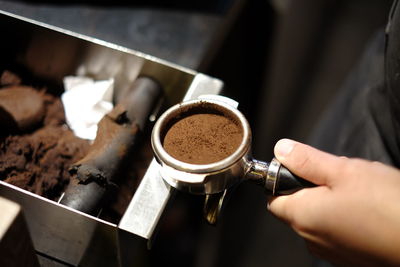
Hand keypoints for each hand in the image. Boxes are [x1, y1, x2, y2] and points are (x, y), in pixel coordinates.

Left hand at [268, 139, 399, 265]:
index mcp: (302, 216)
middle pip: (296, 208)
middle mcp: (311, 239)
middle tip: (337, 177)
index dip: (281, 180)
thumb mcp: (343, 171)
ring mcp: (331, 252)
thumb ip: (307, 160)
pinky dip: (344, 220)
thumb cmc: (387, 206)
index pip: (273, 198)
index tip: (298, 168)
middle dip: (310, 189)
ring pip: (318, 220)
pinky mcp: (350, 258)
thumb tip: (281, 150)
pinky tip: (367, 211)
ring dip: (329, 203)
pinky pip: (336, 233)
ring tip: (358, 194)